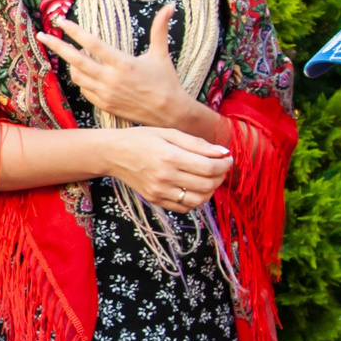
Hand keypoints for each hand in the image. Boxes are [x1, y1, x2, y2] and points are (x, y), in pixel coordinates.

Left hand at [41, 7, 194, 128]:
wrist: (169, 114)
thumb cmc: (166, 82)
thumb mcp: (161, 53)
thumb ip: (160, 28)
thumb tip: (171, 5)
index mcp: (123, 63)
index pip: (92, 44)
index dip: (74, 32)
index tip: (61, 21)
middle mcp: (111, 79)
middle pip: (76, 60)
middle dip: (56, 46)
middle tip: (42, 35)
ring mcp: (105, 93)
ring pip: (77, 76)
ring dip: (70, 63)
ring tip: (69, 53)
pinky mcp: (104, 105)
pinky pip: (84, 89)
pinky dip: (80, 79)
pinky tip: (83, 71)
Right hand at [103, 126, 230, 211]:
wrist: (112, 154)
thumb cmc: (142, 139)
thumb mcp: (169, 132)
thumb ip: (197, 143)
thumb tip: (223, 152)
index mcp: (170, 156)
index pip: (209, 167)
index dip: (225, 164)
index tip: (227, 158)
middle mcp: (165, 177)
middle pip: (207, 185)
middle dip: (221, 176)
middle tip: (221, 167)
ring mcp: (159, 191)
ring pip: (198, 200)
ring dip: (211, 191)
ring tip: (210, 179)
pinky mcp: (155, 199)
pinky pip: (184, 207)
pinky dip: (196, 200)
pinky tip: (195, 188)